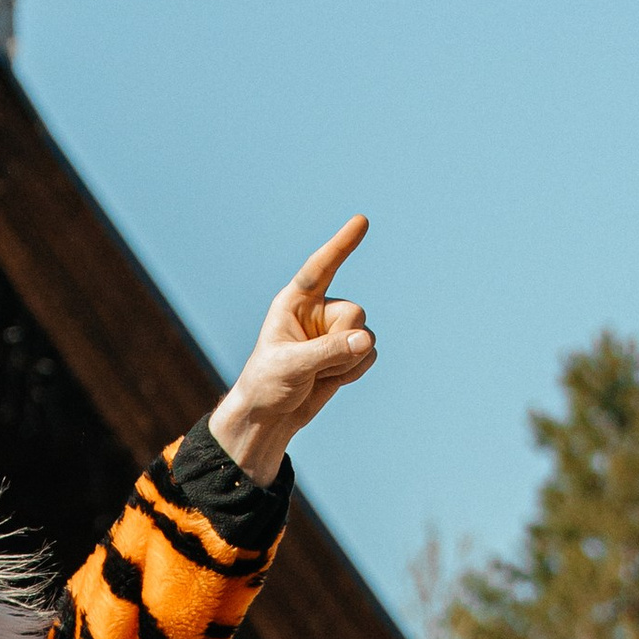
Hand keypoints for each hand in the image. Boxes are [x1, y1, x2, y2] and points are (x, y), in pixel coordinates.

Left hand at [207, 217, 376, 485]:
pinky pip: (370, 354)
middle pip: (354, 313)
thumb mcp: (291, 367)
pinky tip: (330, 380)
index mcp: (295, 302)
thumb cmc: (267, 385)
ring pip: (366, 336)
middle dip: (342, 343)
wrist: (270, 417)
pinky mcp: (348, 350)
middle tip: (314, 366)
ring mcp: (335, 331)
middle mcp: (318, 311)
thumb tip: (367, 341)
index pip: (320, 268)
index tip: (361, 221)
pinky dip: (354, 372)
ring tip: (316, 375)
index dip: (341, 245)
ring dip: (347, 362)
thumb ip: (329, 351)